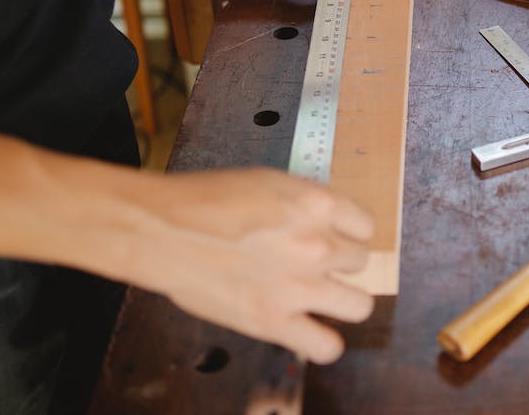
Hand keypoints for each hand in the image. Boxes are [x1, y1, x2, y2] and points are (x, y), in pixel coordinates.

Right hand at [129, 168, 374, 363]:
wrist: (161, 230)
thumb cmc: (204, 201)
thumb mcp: (269, 181)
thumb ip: (306, 205)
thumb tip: (330, 224)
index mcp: (316, 204)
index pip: (366, 225)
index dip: (349, 232)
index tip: (337, 237)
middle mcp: (316, 245)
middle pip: (361, 262)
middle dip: (340, 263)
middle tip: (316, 264)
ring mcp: (298, 286)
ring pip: (360, 306)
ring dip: (343, 301)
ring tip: (322, 297)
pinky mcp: (274, 321)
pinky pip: (326, 346)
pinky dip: (323, 342)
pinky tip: (310, 331)